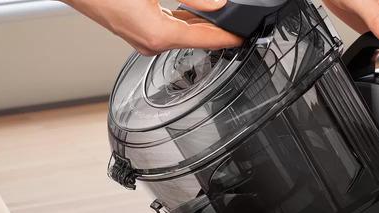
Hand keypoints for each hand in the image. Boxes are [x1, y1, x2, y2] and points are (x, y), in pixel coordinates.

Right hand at [61, 0, 243, 55]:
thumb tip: (218, 2)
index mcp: (157, 35)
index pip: (206, 40)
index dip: (229, 37)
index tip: (246, 36)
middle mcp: (149, 42)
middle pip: (195, 38)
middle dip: (217, 30)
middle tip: (238, 25)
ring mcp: (139, 38)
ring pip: (180, 33)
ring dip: (199, 25)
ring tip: (220, 18)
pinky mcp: (132, 30)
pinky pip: (166, 29)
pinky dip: (182, 21)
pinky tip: (190, 14)